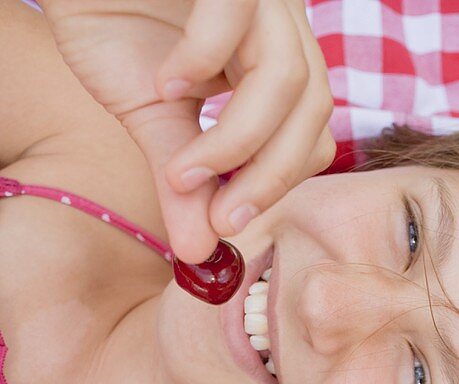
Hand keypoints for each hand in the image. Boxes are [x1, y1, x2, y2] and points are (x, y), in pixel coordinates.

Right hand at [42, 0, 335, 260]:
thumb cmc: (113, 22)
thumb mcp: (151, 115)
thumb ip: (183, 181)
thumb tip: (199, 253)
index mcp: (274, 62)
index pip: (309, 135)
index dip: (277, 184)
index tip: (226, 223)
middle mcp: (281, 24)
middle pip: (313, 112)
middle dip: (268, 178)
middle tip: (220, 218)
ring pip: (288, 76)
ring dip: (235, 140)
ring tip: (181, 166)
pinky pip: (238, 13)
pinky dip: (203, 59)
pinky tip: (167, 83)